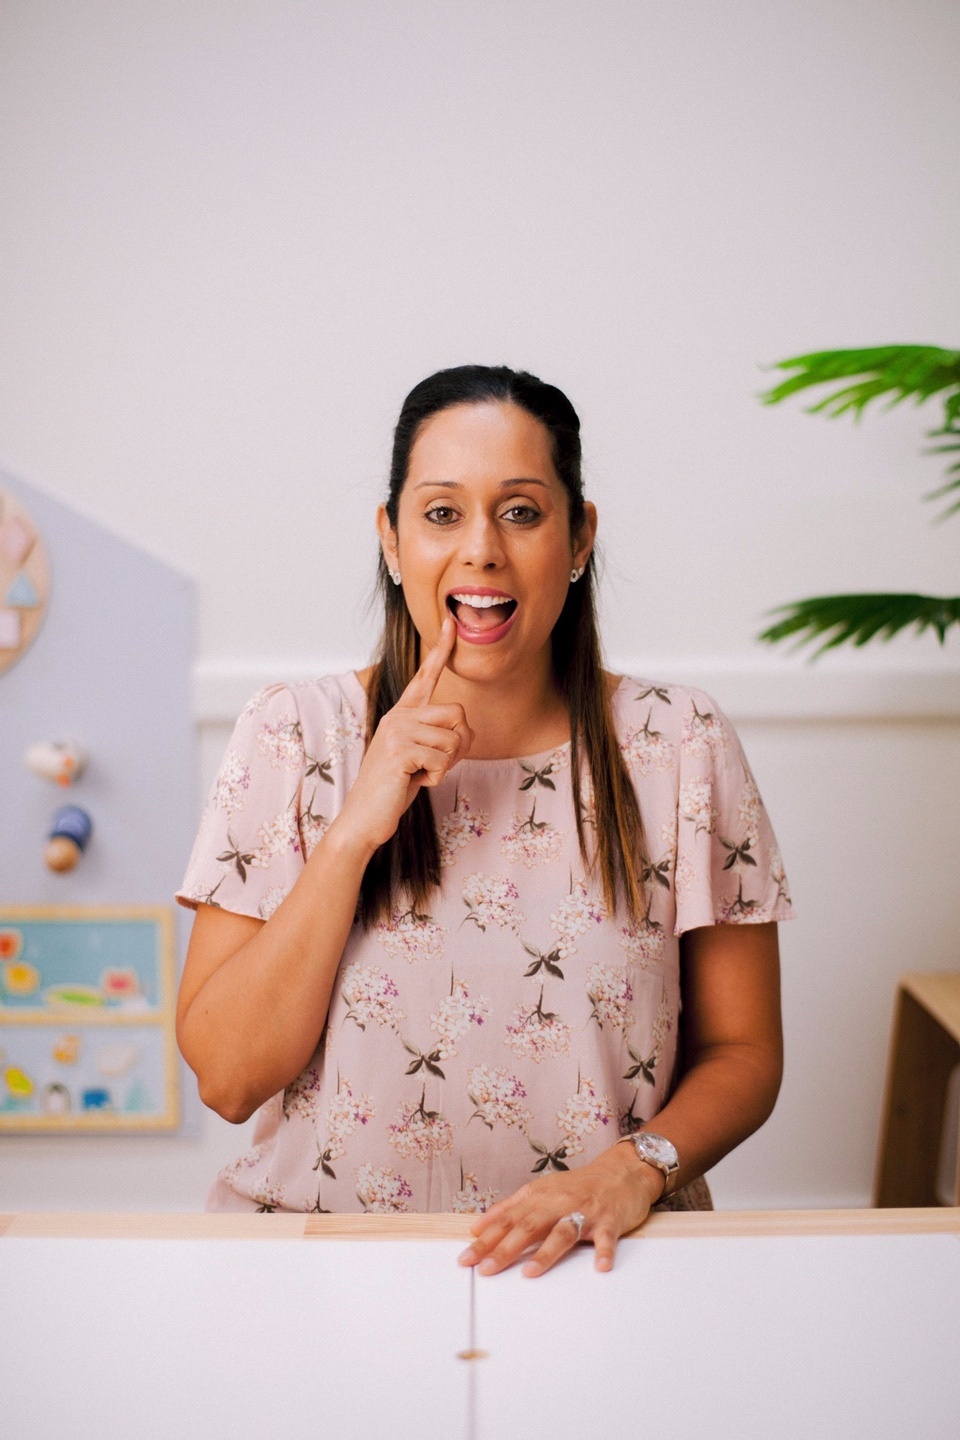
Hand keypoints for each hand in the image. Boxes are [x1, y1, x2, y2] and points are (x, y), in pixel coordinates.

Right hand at [334, 616, 472, 854]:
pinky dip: (436, 778)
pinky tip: (413, 782)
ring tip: (419, 775)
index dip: (441, 649)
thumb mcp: (421, 758)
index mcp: (403, 714)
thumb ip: (440, 738)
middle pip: (458, 713)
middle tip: (434, 765)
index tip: (451, 622)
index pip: (425, 675)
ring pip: (454, 740)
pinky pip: (443, 759)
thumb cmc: (394, 788)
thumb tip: (466, 730)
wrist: (365, 817)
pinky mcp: (400, 750)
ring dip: (445, 766)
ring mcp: (397, 731)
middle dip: (458, 746)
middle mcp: (398, 716)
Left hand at [458, 1141, 664, 1278]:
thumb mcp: (541, 1190)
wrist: (622, 1171)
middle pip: (528, 1226)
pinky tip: (600, 1267)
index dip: (486, 1239)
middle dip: (505, 1249)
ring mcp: (585, 1211)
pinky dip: (604, 1252)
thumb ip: (511, 1207)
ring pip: (562, 1231)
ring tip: (529, 1273)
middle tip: (485, 1269)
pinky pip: (606, 1238)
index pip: (507, 1220)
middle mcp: (559, 1203)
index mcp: (540, 1197)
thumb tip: (478, 1226)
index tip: (466, 1258)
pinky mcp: (610, 1220)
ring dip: (545, 1253)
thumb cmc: (579, 1185)